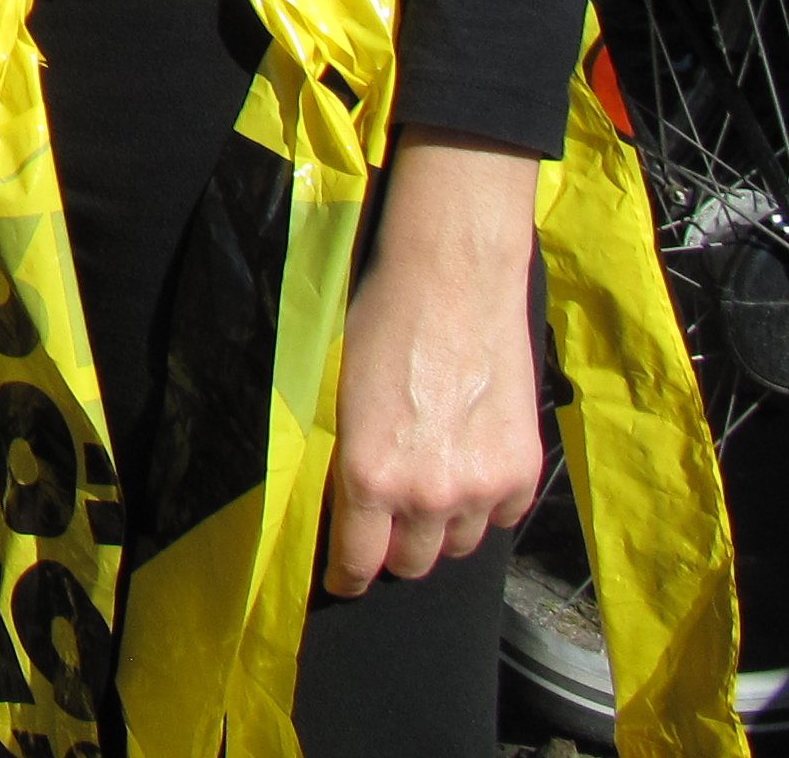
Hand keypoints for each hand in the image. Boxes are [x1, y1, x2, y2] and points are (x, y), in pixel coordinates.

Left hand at [323, 134, 545, 594]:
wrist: (451, 280)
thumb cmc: (379, 324)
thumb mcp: (336, 395)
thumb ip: (343, 460)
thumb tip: (339, 503)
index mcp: (369, 477)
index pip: (358, 563)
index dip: (347, 576)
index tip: (344, 578)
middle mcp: (428, 495)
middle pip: (413, 564)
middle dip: (394, 550)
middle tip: (384, 525)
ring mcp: (483, 486)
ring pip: (459, 545)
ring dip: (441, 529)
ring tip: (428, 489)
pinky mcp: (523, 470)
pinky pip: (501, 517)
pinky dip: (485, 504)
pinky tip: (468, 467)